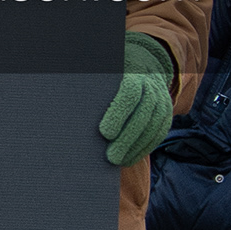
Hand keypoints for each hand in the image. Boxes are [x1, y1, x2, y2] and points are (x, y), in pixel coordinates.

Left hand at [98, 32, 178, 166]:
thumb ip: (88, 83)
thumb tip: (64, 96)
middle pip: (143, 114)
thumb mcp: (99, 73)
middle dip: (127, 138)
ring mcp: (162, 100)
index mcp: (132, 73)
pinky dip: (145, 147)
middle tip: (111, 157)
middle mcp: (151, 86)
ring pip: (154, 126)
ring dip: (136, 147)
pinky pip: (159, 133)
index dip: (119, 113)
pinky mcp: (167, 113)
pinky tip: (130, 158)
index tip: (104, 133)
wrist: (141, 68)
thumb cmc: (108, 76)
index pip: (130, 93)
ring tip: (119, 161)